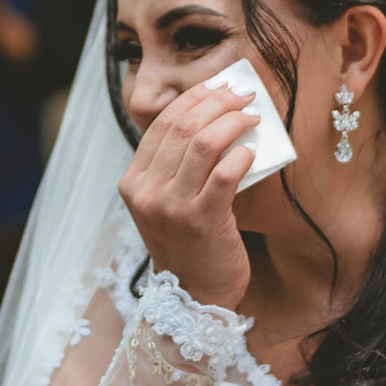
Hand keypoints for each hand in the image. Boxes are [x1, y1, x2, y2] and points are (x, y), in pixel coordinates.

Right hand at [118, 82, 260, 310]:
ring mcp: (172, 207)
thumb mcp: (165, 203)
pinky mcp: (202, 221)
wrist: (193, 298)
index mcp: (134, 182)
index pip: (161, 124)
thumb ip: (177, 167)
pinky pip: (225, 174)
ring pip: (203, 143)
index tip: (218, 87)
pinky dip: (241, 154)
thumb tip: (213, 118)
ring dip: (232, 121)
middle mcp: (147, 192)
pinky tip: (252, 150)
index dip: (193, 99)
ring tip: (252, 116)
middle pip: (183, 127)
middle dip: (217, 102)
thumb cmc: (187, 245)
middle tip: (242, 96)